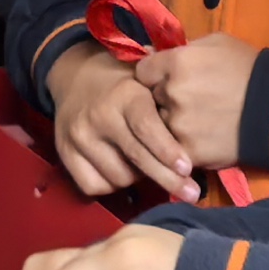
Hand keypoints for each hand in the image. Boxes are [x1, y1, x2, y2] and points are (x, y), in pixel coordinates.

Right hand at [48, 46, 194, 201]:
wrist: (76, 75)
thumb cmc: (125, 81)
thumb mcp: (147, 80)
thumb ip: (168, 100)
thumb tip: (203, 126)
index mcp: (126, 95)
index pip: (147, 129)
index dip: (168, 151)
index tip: (187, 168)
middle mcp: (100, 116)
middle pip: (136, 159)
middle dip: (167, 179)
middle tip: (191, 194)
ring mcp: (80, 137)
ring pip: (118, 177)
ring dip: (137, 178)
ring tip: (146, 166)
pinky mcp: (65, 153)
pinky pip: (94, 185)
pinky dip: (111, 185)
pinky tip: (121, 171)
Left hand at [132, 35, 257, 170]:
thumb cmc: (250, 69)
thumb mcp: (217, 44)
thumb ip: (183, 50)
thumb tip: (153, 53)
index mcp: (177, 62)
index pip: (142, 71)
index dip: (153, 75)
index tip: (164, 80)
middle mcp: (171, 93)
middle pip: (149, 99)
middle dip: (162, 100)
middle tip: (186, 101)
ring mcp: (178, 125)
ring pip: (159, 126)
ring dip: (171, 125)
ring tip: (197, 122)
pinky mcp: (188, 152)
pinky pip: (173, 149)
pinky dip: (183, 145)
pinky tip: (201, 139)